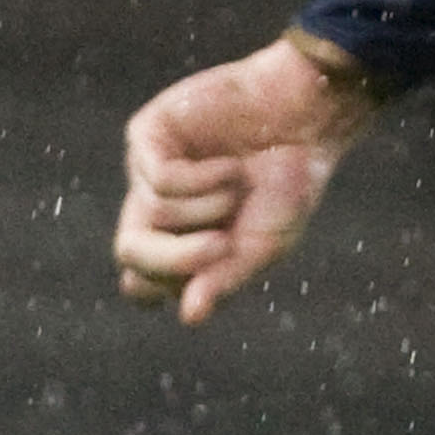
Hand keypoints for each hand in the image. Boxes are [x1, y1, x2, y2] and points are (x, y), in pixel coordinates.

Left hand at [115, 35, 386, 321]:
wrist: (305, 118)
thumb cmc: (288, 182)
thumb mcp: (266, 243)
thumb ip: (226, 279)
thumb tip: (189, 317)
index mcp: (179, 242)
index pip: (141, 285)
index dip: (170, 285)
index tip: (216, 267)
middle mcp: (154, 208)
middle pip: (129, 253)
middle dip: (177, 258)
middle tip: (221, 246)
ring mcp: (146, 171)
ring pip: (152, 215)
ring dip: (209, 207)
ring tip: (240, 185)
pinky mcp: (147, 136)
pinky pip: (159, 180)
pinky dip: (202, 181)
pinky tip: (230, 166)